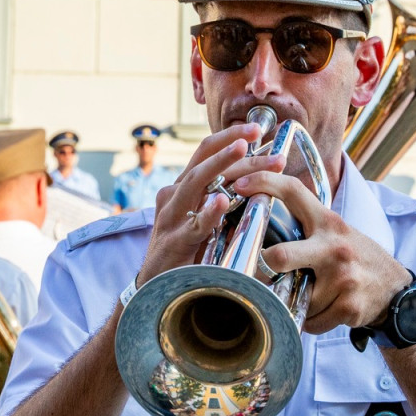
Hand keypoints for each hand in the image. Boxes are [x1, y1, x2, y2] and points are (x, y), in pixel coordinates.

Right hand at [136, 124, 285, 286]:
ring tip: (242, 150)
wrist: (156, 287)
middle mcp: (174, 195)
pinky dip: (208, 212)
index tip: (257, 129)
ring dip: (222, 164)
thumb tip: (255, 178)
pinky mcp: (175, 242)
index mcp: (182, 187)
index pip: (204, 151)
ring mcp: (172, 217)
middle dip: (232, 143)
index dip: (230, 136)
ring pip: (197, 182)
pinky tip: (222, 202)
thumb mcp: (202, 216)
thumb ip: (221, 197)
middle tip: (259, 133)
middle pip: (203, 159)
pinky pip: (193, 224)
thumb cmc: (185, 249)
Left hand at [233, 171, 410, 332]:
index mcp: (329, 223)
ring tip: (317, 293)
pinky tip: (327, 309)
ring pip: (296, 297)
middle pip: (281, 256)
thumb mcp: (337, 230)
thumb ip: (307, 225)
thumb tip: (260, 224)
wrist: (395, 289)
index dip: (265, 182)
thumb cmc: (357, 257)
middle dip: (267, 266)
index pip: (294, 192)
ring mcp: (343, 278)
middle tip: (266, 269)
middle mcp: (335, 247)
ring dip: (299, 301)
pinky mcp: (348, 307)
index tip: (240, 183)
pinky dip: (313, 319)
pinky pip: (312, 320)